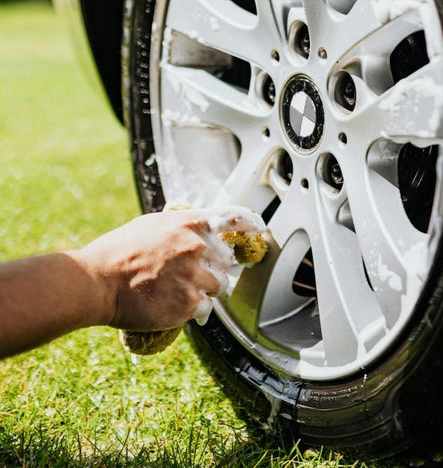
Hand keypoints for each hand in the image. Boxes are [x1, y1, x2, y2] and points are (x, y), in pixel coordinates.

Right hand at [75, 206, 264, 330]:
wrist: (96, 281)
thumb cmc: (117, 252)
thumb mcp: (151, 224)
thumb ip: (179, 224)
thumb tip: (196, 222)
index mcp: (190, 224)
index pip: (235, 219)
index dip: (252, 225)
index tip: (259, 230)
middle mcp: (198, 247)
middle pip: (227, 259)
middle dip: (215, 267)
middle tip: (191, 274)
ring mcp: (196, 276)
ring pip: (220, 285)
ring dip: (206, 290)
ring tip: (179, 290)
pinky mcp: (190, 302)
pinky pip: (206, 308)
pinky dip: (195, 310)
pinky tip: (176, 307)